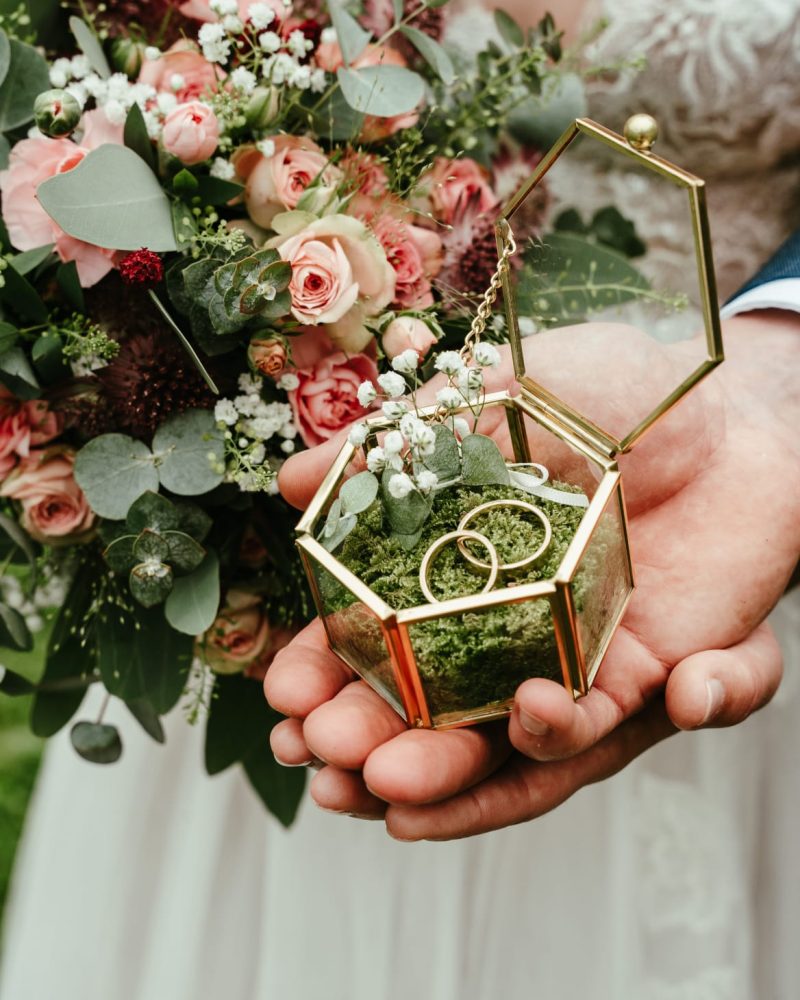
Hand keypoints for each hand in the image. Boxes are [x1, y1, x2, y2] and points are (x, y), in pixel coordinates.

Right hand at [265, 313, 799, 837]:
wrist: (725, 404)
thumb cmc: (608, 390)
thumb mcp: (492, 398)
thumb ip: (401, 442)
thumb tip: (287, 482)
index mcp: (452, 566)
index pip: (375, 634)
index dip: (327, 667)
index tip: (286, 691)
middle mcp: (498, 622)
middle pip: (422, 702)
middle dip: (368, 733)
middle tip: (322, 750)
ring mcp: (562, 650)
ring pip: (496, 734)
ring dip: (444, 765)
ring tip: (392, 776)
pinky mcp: (634, 668)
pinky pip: (595, 718)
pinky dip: (559, 729)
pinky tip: (528, 708)